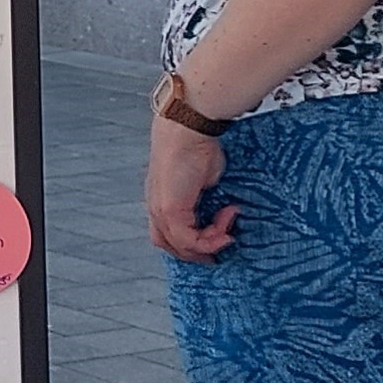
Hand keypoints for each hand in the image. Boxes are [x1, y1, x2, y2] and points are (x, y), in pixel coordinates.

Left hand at [147, 115, 233, 260]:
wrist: (187, 130)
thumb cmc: (195, 146)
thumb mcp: (203, 180)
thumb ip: (204, 199)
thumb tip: (218, 208)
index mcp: (160, 200)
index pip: (167, 234)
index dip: (189, 244)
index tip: (213, 241)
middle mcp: (156, 208)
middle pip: (170, 246)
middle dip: (198, 252)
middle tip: (222, 245)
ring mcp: (160, 211)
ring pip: (181, 247)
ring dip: (208, 245)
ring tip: (227, 230)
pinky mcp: (170, 211)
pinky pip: (190, 240)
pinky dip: (211, 238)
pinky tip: (226, 220)